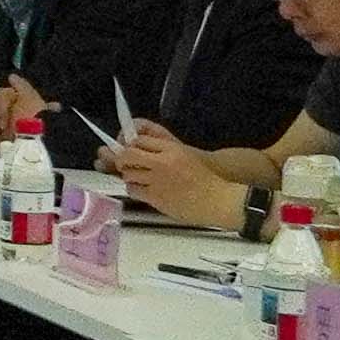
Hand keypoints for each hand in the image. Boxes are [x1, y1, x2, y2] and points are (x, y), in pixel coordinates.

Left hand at [98, 121, 226, 225]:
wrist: (217, 199)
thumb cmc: (204, 178)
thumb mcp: (185, 155)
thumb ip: (163, 150)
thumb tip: (138, 147)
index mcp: (171, 149)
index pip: (139, 140)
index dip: (131, 145)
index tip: (129, 150)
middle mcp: (162, 163)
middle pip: (128, 155)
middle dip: (122, 159)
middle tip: (123, 164)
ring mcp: (158, 180)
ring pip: (128, 174)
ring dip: (129, 176)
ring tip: (137, 179)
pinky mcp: (156, 197)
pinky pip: (133, 190)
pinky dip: (135, 190)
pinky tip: (143, 190)